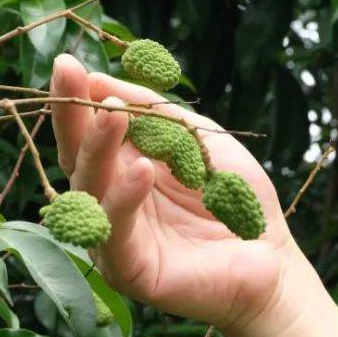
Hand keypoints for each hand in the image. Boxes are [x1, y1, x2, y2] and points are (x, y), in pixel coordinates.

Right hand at [49, 54, 299, 332]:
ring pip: (90, 193)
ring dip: (97, 150)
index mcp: (119, 171)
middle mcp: (107, 204)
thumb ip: (153, 112)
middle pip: (77, 159)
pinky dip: (126, 199)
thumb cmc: (235, 196)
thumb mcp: (196, 138)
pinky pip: (117, 233)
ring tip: (112, 115)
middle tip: (70, 78)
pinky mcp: (129, 271)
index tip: (66, 64)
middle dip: (73, 118)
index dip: (73, 100)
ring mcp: (114, 239)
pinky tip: (142, 169)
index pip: (86, 134)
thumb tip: (97, 78)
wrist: (271, 255)